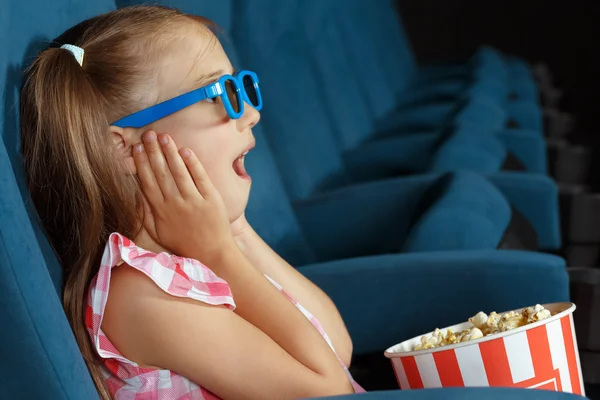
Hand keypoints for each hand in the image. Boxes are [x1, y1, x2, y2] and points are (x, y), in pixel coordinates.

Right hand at [133, 130, 235, 263]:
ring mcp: (194, 201)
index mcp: (160, 211)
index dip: (142, 164)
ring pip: (179, 172)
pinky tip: (186, 150)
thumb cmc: (183, 243)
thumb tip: (135, 193)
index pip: (148, 182)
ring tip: (164, 137)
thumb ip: (145, 214)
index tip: (137, 148)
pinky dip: (193, 163)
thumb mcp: (158, 233)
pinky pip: (200, 177)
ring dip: (170, 153)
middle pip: (161, 173)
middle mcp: (175, 204)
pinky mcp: (211, 199)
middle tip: (148, 134)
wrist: (212, 253)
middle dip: (153, 152)